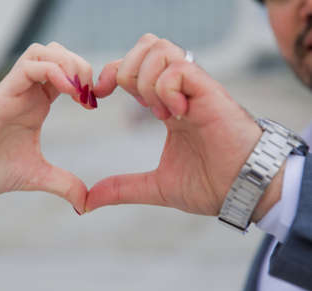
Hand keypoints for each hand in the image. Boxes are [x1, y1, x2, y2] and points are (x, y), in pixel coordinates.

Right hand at [0, 42, 95, 211]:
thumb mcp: (36, 176)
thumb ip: (63, 184)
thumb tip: (86, 204)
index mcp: (36, 104)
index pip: (65, 73)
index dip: (85, 81)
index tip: (93, 103)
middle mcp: (26, 92)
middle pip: (58, 53)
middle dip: (81, 66)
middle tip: (90, 94)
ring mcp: (13, 90)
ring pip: (44, 51)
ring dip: (69, 63)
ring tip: (78, 90)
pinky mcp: (0, 94)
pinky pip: (29, 66)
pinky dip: (54, 71)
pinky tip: (68, 92)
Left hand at [86, 34, 263, 216]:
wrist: (244, 193)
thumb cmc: (210, 185)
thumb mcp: (156, 186)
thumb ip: (122, 188)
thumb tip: (89, 202)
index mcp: (167, 105)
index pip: (134, 66)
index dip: (111, 73)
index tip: (99, 96)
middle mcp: (180, 91)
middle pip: (147, 45)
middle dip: (126, 68)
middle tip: (131, 101)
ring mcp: (195, 89)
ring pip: (161, 49)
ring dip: (147, 80)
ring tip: (159, 112)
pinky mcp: (210, 93)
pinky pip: (179, 69)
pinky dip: (166, 89)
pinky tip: (175, 115)